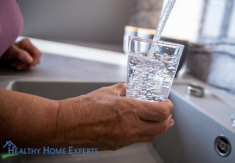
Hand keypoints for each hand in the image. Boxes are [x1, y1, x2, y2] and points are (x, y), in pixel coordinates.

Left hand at [0, 38, 41, 69]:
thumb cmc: (3, 50)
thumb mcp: (11, 52)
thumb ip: (21, 55)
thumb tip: (30, 60)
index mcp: (27, 44)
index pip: (38, 53)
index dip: (34, 60)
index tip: (29, 65)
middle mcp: (29, 48)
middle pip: (36, 59)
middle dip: (28, 64)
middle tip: (19, 65)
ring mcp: (28, 53)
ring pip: (33, 63)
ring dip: (24, 66)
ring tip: (16, 64)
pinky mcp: (26, 58)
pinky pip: (29, 64)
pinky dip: (23, 66)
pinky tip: (16, 64)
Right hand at [55, 83, 173, 149]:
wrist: (66, 125)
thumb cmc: (83, 107)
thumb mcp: (107, 92)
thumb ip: (123, 89)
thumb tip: (130, 89)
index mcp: (129, 109)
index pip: (161, 112)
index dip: (168, 107)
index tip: (167, 103)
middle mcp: (130, 126)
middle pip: (161, 127)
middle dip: (167, 119)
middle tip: (167, 112)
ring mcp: (124, 138)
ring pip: (151, 136)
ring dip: (159, 128)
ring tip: (160, 121)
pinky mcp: (118, 145)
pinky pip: (138, 139)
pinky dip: (145, 132)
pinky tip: (142, 126)